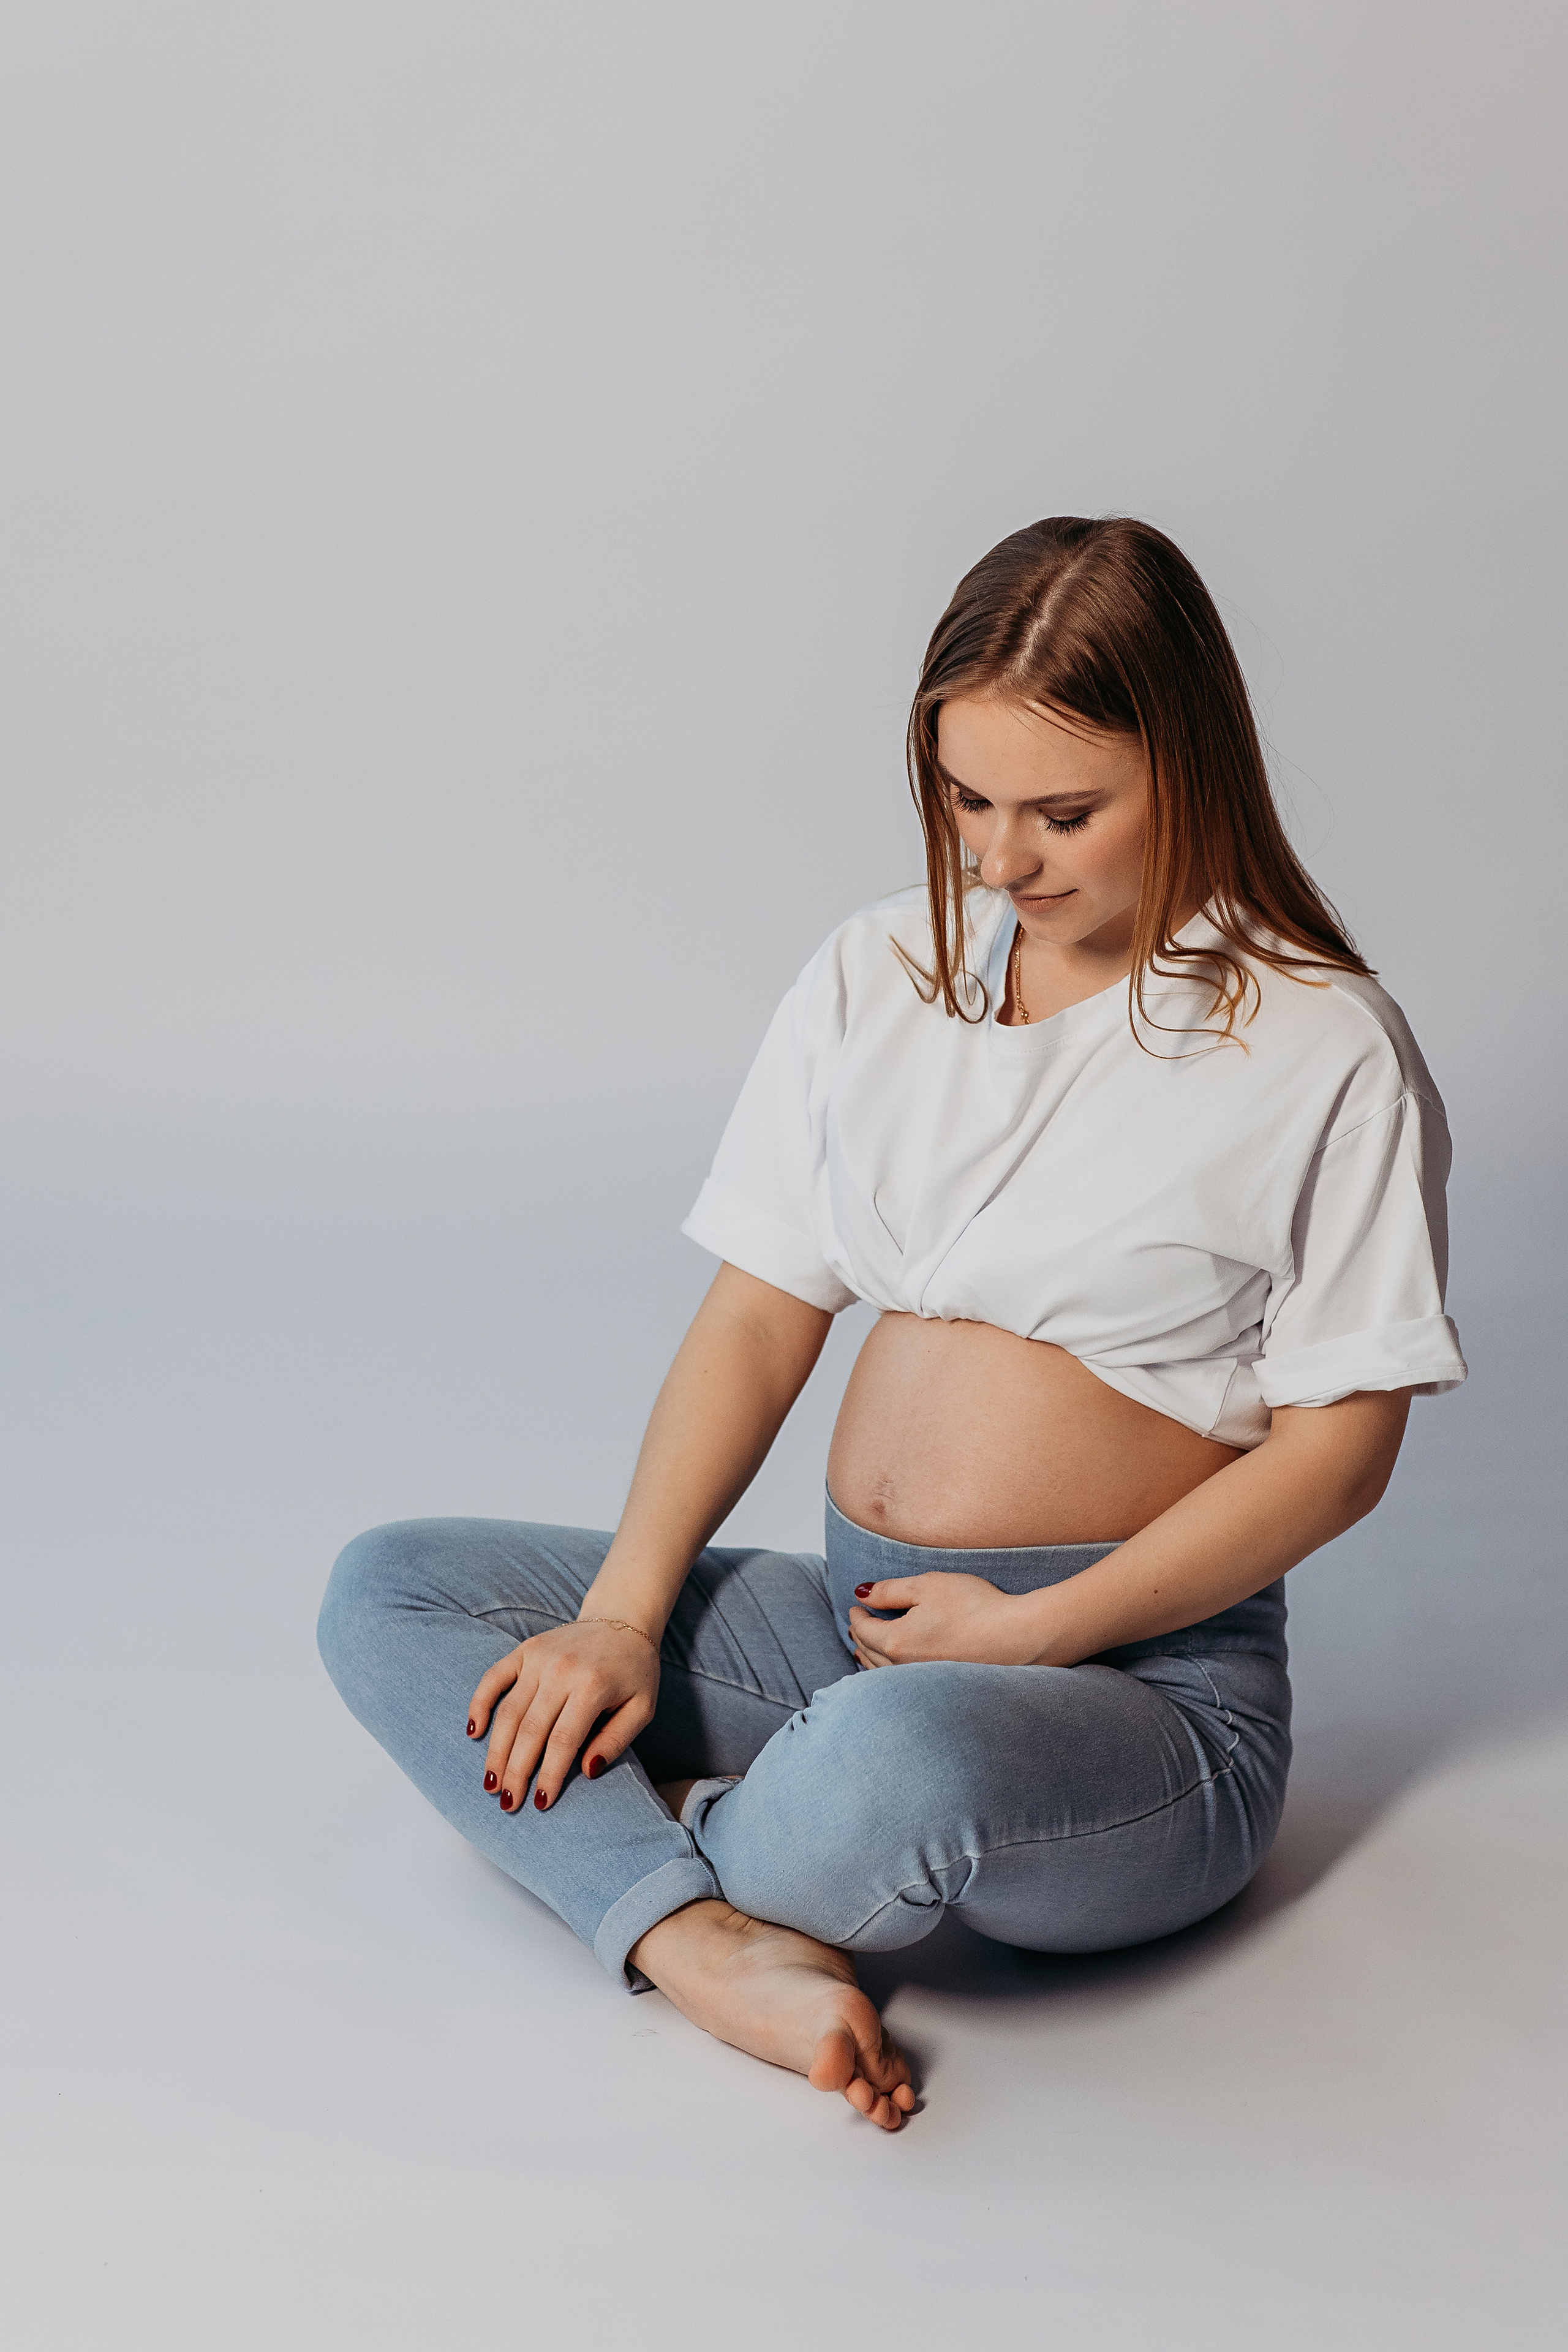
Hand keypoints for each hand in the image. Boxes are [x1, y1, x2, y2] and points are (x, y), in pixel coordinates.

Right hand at [466, 1619, 659, 1812]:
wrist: (623, 1618)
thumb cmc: (635, 1671)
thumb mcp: (642, 1708)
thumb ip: (616, 1740)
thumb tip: (587, 1772)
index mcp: (593, 1687)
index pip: (564, 1741)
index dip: (549, 1775)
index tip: (540, 1804)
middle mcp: (562, 1671)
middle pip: (531, 1731)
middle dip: (517, 1772)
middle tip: (508, 1803)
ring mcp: (539, 1658)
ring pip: (509, 1712)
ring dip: (496, 1751)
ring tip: (491, 1784)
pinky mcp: (525, 1649)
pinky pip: (494, 1677)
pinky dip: (480, 1703)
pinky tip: (473, 1732)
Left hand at [848, 1572, 1047, 1667]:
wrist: (1017, 1636)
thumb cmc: (974, 1606)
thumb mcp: (927, 1586)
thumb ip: (890, 1590)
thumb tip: (861, 1594)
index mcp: (896, 1642)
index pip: (863, 1629)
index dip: (857, 1614)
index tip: (857, 1605)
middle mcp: (904, 1669)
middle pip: (869, 1653)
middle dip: (860, 1636)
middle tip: (858, 1623)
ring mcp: (922, 1682)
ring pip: (883, 1673)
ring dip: (870, 1658)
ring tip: (867, 1648)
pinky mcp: (940, 1687)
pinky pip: (902, 1682)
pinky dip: (889, 1673)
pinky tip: (895, 1669)